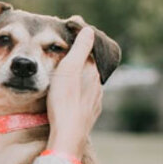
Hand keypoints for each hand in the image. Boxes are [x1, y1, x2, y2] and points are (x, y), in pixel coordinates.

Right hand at [46, 26, 101, 157]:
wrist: (68, 133)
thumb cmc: (64, 100)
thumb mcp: (68, 68)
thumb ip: (80, 48)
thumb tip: (89, 30)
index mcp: (93, 71)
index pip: (89, 53)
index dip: (80, 47)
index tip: (69, 44)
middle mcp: (98, 85)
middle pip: (89, 70)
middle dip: (80, 65)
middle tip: (65, 61)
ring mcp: (95, 101)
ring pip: (88, 86)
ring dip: (79, 82)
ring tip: (66, 81)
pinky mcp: (90, 115)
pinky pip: (86, 100)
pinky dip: (79, 96)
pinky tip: (71, 99)